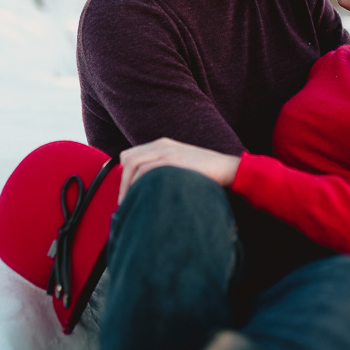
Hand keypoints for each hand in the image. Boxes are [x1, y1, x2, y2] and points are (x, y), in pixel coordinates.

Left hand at [118, 138, 240, 202]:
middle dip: (122, 182)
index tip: (125, 193)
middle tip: (124, 203)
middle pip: (128, 159)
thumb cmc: (203, 172)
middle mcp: (161, 145)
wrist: (226, 168)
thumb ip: (163, 169)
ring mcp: (166, 151)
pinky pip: (146, 171)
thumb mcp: (180, 164)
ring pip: (133, 164)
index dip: (124, 174)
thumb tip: (147, 188)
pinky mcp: (173, 161)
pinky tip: (141, 197)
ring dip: (127, 186)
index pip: (130, 155)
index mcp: (161, 144)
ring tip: (129, 204)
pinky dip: (138, 185)